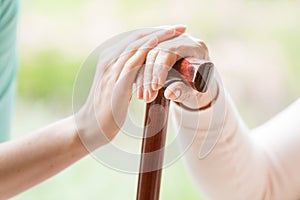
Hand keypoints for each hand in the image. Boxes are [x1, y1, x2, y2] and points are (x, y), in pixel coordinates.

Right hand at [75, 25, 185, 149]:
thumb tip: (144, 73)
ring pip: (136, 46)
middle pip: (138, 37)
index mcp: (110, 59)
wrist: (89, 128)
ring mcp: (111, 70)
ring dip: (158, 37)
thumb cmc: (106, 110)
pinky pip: (133, 62)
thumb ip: (128, 77)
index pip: (135, 39)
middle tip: (181, 27)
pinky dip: (146, 51)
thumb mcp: (117, 88)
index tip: (173, 30)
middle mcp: (109, 60)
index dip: (155, 32)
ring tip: (176, 32)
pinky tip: (160, 47)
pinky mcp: (115, 83)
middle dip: (161, 30)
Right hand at [136, 34, 217, 109]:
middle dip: (149, 75)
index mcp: (194, 47)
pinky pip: (144, 59)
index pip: (171, 51)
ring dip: (142, 77)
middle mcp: (181, 40)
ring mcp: (169, 43)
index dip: (160, 68)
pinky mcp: (160, 50)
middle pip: (156, 51)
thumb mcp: (197, 94)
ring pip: (147, 55)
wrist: (200, 88)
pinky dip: (140, 75)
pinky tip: (140, 91)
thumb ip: (185, 92)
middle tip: (147, 96)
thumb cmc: (201, 91)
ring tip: (143, 97)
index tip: (156, 87)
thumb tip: (170, 93)